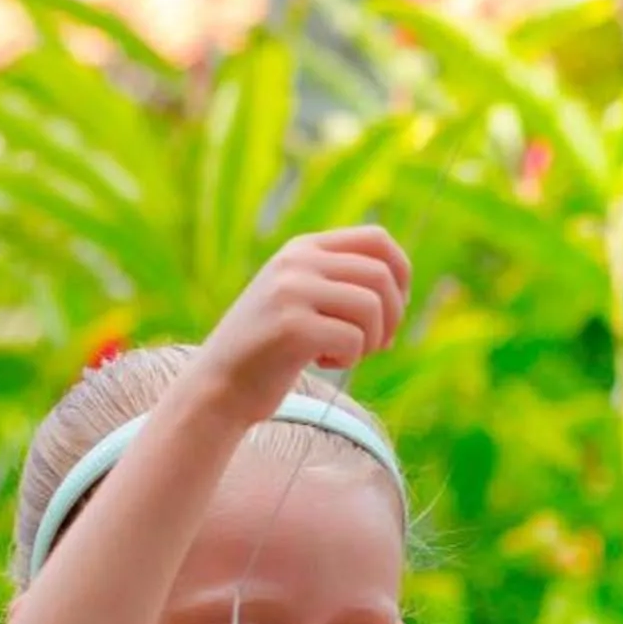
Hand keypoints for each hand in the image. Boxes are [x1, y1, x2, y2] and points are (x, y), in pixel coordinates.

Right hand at [188, 226, 411, 424]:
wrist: (220, 384)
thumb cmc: (274, 347)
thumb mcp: (304, 298)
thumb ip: (343, 283)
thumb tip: (402, 289)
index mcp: (304, 248)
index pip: (378, 239)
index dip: (401, 274)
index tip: (393, 308)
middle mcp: (296, 261)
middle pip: (382, 276)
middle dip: (392, 317)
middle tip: (374, 344)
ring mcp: (290, 291)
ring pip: (372, 307)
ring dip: (370, 340)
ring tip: (344, 353)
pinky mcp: (290, 326)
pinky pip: (353, 339)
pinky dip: (350, 358)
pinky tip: (322, 362)